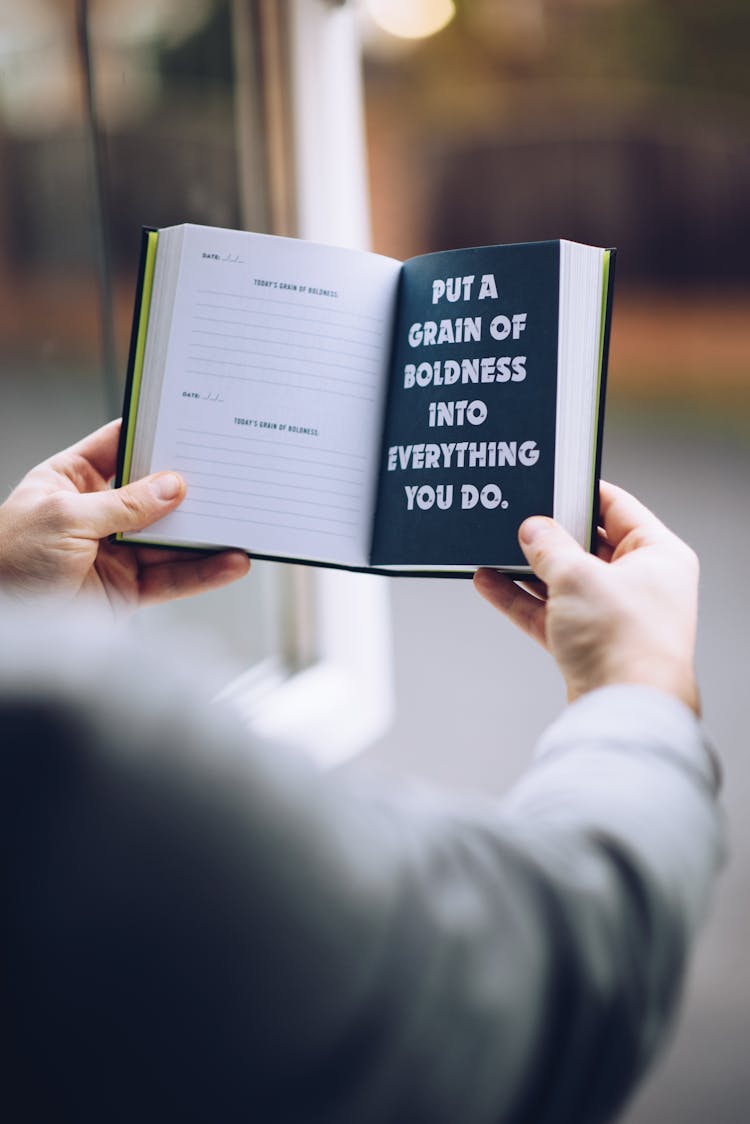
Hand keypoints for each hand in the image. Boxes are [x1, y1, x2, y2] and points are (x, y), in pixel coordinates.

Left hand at [0, 419, 249, 613]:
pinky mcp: (127, 590)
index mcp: (70, 481)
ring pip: (171, 540)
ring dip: (207, 533)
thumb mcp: (64, 518)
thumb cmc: (6, 561)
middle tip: (229, 474)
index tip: (191, 422)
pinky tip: (230, 562)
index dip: (153, 433)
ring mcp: (114, 553)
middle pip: (154, 494)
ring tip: (243, 522)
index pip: (119, 446)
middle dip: (191, 487)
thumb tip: (172, 487)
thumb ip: (124, 504)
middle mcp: (96, 513)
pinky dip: (204, 572)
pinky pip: (173, 578)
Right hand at [474, 482, 699, 713]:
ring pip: (563, 580)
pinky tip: (488, 581)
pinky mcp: (587, 644)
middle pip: (587, 544)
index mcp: (658, 555)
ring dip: (526, 567)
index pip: (617, 507)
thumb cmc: (621, 639)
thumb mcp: (577, 575)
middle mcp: (641, 582)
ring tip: (491, 545)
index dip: (580, 491)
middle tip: (513, 514)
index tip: (548, 480)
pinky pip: (548, 612)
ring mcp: (613, 615)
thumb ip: (549, 546)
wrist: (623, 710)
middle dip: (547, 532)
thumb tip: (532, 528)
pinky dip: (519, 598)